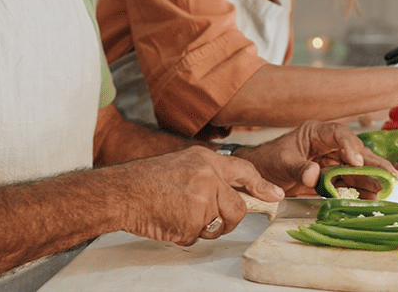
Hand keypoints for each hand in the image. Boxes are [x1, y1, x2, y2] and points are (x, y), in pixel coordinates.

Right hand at [116, 146, 282, 245]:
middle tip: (212, 222)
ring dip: (200, 228)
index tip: (275, 195)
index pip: (244, 171)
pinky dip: (183, 235)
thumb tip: (230, 193)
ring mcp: (202, 200)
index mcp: (206, 160)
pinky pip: (196, 237)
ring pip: (216, 225)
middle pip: (236, 208)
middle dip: (228, 221)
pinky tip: (168, 220)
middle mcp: (209, 177)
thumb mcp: (183, 164)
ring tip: (177, 214)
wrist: (122, 191)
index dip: (261, 185)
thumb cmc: (146, 180)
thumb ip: (208, 175)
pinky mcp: (192, 222)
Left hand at [237, 120, 397, 196]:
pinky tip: (372, 198)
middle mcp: (329, 146)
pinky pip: (350, 183)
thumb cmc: (269, 160)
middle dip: (374, 164)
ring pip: (357, 169)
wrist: (261, 175)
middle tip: (391, 176)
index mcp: (317, 133)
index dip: (350, 146)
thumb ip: (299, 168)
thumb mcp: (282, 162)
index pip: (339, 134)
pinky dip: (361, 191)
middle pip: (356, 152)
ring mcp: (332, 162)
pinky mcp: (332, 178)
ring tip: (387, 189)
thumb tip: (314, 175)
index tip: (355, 161)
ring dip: (372, 179)